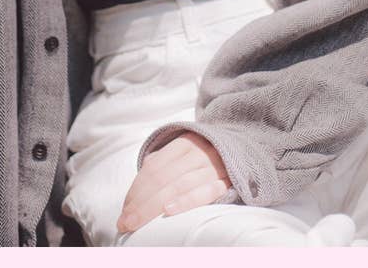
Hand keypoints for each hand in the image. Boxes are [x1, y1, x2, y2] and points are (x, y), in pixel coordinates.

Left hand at [116, 132, 231, 234]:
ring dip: (154, 206)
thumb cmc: (205, 157)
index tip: (124, 212)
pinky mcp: (226, 182)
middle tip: (125, 223)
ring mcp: (212, 167)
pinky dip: (186, 201)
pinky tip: (169, 211)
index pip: (153, 169)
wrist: (244, 147)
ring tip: (138, 223)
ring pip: (178, 185)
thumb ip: (162, 165)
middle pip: (162, 179)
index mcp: (183, 144)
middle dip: (140, 204)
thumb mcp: (184, 153)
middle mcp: (197, 153)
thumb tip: (137, 191)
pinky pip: (205, 192)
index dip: (136, 191)